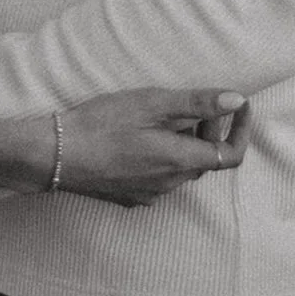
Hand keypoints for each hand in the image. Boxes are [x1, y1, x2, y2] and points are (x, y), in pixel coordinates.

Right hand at [55, 88, 249, 206]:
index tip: (239, 105)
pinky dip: (163, 155)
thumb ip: (197, 103)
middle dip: (208, 130)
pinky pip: (159, 176)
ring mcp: (148, 194)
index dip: (241, 130)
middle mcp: (169, 185)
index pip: (230, 156)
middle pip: (205, 159)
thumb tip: (237, 99)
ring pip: (182, 168)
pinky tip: (140, 135)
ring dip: (184, 142)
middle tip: (191, 101)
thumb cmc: (101, 124)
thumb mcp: (151, 103)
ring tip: (162, 114)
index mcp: (178, 162)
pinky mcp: (129, 196)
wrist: (53, 155)